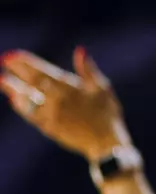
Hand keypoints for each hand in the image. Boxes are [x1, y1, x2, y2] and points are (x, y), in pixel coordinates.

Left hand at [0, 47, 130, 158]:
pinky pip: (30, 115)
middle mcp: (56, 100)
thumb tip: (80, 50)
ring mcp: (50, 115)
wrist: (104, 143)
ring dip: (13, 88)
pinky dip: (22, 106)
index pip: (43, 72)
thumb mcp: (102, 88)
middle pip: (32, 83)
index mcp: (69, 88)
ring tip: (2, 79)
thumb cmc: (107, 113)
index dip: (27, 63)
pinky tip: (15, 100)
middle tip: (3, 60)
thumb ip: (88, 70)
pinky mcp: (48, 128)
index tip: (12, 55)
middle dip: (17, 72)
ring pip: (27, 99)